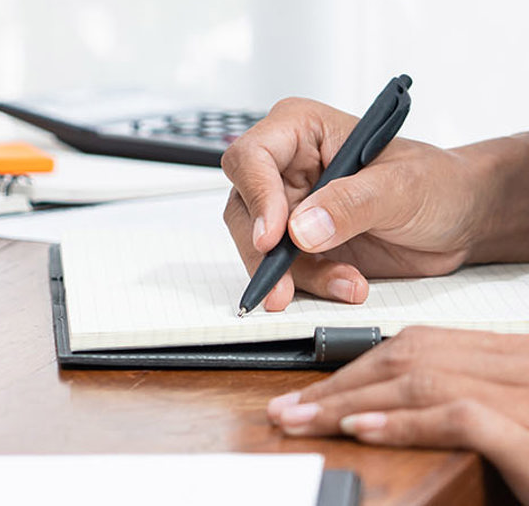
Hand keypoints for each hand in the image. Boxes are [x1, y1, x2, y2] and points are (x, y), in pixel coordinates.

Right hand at [221, 97, 484, 310]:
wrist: (461, 219)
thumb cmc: (437, 182)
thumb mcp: (402, 187)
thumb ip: (351, 203)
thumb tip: (301, 228)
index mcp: (301, 130)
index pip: (252, 157)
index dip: (256, 196)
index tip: (274, 237)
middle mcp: (286, 166)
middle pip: (244, 207)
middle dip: (263, 251)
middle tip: (282, 283)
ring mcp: (290, 207)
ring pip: (258, 245)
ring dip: (294, 274)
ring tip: (344, 283)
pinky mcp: (300, 244)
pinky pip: (285, 270)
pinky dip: (311, 285)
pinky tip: (347, 285)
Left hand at [268, 326, 528, 501]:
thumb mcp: (501, 442)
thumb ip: (452, 415)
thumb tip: (377, 417)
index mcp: (516, 364)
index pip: (423, 348)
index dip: (358, 369)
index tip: (308, 395)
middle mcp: (525, 367)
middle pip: (415, 355)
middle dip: (342, 382)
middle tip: (286, 409)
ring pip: (426, 376)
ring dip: (353, 399)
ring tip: (302, 421)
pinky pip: (461, 413)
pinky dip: (405, 421)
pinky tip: (362, 431)